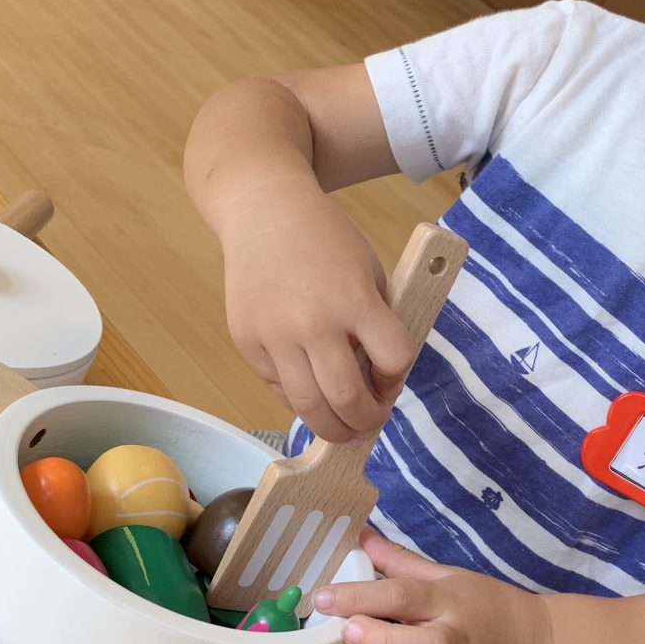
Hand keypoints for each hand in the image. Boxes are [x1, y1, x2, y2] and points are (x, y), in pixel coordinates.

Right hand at [221, 193, 415, 443]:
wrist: (264, 211)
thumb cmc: (325, 241)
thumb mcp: (368, 271)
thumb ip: (376, 324)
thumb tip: (376, 384)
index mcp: (354, 299)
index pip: (394, 359)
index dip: (397, 378)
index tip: (391, 380)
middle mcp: (312, 321)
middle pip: (345, 399)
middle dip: (365, 422)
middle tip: (370, 423)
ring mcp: (274, 335)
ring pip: (307, 407)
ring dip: (332, 429)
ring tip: (345, 431)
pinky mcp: (247, 342)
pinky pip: (278, 389)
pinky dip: (299, 399)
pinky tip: (311, 391)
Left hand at [312, 530, 552, 643]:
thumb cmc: (483, 606)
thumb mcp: (447, 575)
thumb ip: (399, 561)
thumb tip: (359, 537)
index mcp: (451, 602)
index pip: (403, 597)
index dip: (360, 597)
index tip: (323, 598)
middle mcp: (459, 643)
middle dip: (379, 640)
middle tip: (346, 631)